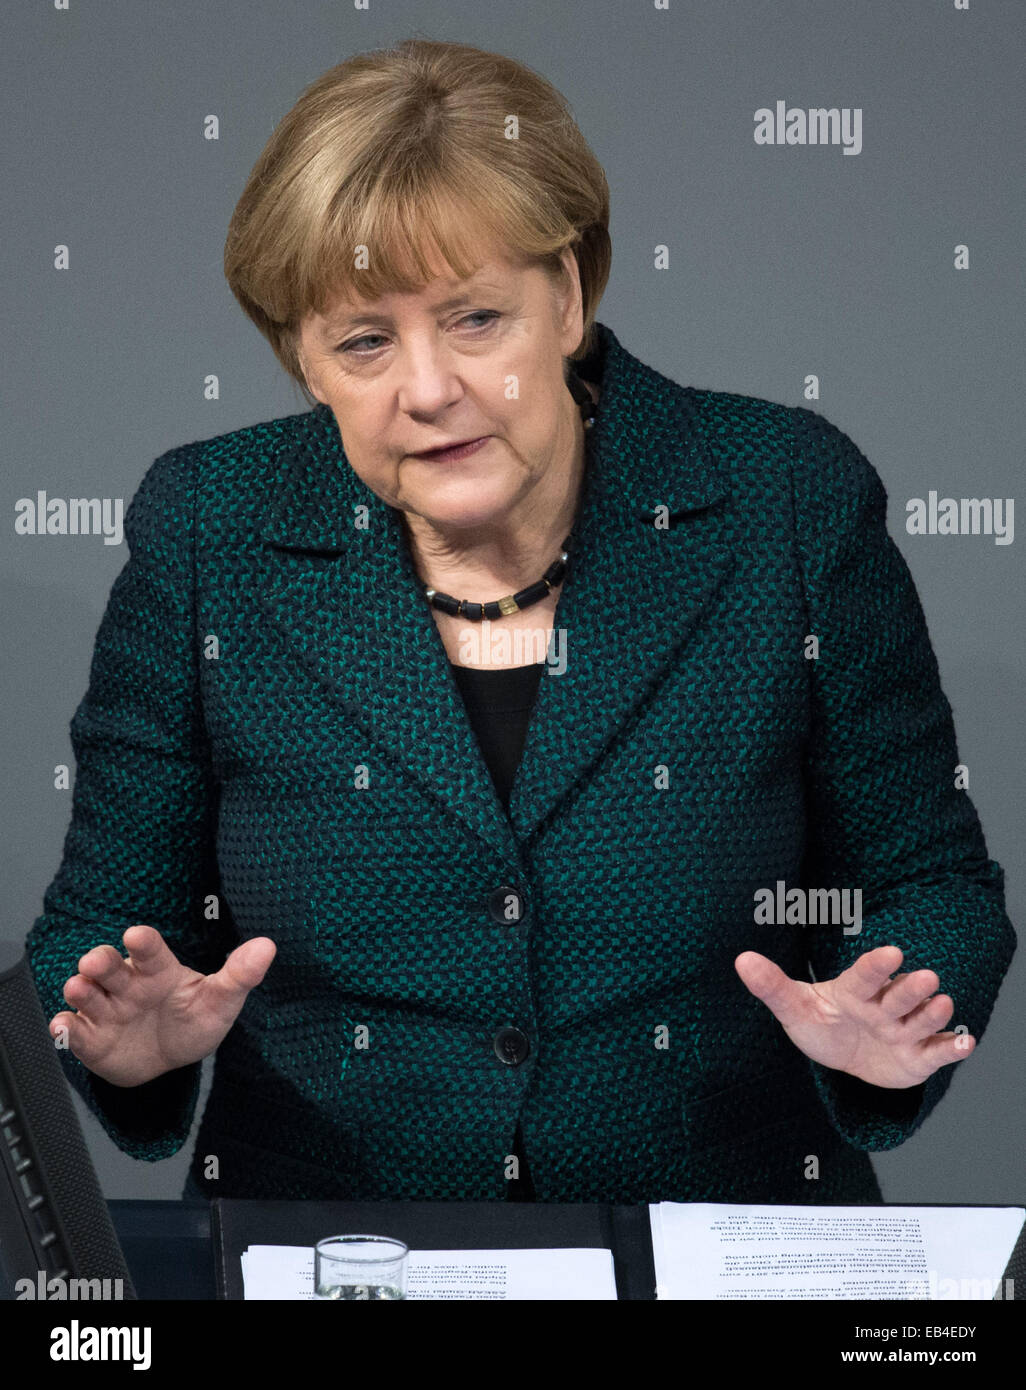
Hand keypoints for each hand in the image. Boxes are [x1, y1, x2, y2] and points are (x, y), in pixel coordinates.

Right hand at [49, 924, 276, 1086]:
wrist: (169, 1059)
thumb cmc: (194, 1021)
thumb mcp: (220, 1001)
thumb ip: (240, 975)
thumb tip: (268, 946)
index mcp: (159, 971)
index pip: (151, 951)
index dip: (143, 942)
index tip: (136, 935)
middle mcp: (127, 985)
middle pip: (109, 966)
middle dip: (100, 961)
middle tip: (95, 962)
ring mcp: (106, 1010)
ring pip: (86, 993)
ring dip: (79, 989)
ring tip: (78, 988)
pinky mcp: (90, 1037)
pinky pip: (73, 1030)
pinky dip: (64, 1028)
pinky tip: (62, 1028)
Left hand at [734, 944, 973, 1088]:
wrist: (845, 1055)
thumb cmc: (820, 1023)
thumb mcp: (794, 1008)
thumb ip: (771, 986)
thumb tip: (741, 959)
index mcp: (854, 991)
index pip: (865, 974)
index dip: (877, 964)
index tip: (891, 951)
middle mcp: (883, 1006)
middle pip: (898, 995)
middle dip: (911, 988)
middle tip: (928, 977)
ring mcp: (903, 1030)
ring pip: (920, 1019)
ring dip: (932, 1013)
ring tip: (943, 1003)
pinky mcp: (919, 1056)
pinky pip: (938, 1051)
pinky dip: (953, 1047)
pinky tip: (965, 1043)